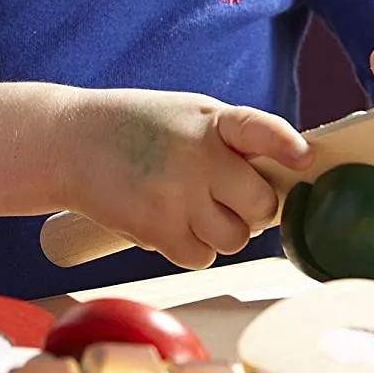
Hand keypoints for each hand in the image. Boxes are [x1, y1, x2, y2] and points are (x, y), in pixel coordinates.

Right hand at [61, 88, 310, 270]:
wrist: (70, 143)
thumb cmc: (139, 128)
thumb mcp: (189, 114)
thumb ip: (233, 140)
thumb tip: (284, 178)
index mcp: (210, 121)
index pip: (258, 129)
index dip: (284, 144)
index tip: (303, 158)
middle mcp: (196, 158)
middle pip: (261, 204)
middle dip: (254, 205)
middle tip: (231, 194)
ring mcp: (176, 197)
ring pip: (235, 239)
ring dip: (223, 230)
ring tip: (194, 205)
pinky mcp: (155, 231)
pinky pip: (202, 257)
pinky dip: (194, 247)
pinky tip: (172, 221)